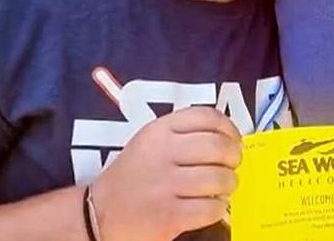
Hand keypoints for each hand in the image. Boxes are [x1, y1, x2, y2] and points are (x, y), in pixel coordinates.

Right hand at [91, 106, 241, 240]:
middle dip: (234, 156)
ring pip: (219, 178)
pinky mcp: (168, 216)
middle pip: (218, 146)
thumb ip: (183, 133)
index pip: (207, 116)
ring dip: (230, 183)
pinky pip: (210, 208)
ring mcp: (165, 186)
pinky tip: (213, 206)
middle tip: (233, 163)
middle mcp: (162, 154)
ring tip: (225, 186)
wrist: (98, 214)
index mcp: (160, 131)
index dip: (229, 127)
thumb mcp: (151, 141)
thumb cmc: (133, 175)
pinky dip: (218, 208)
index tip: (235, 138)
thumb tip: (227, 137)